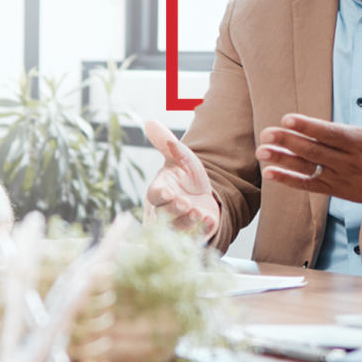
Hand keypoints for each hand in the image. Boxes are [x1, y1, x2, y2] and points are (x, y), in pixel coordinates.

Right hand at [143, 120, 218, 238]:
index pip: (154, 196)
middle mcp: (163, 214)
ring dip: (188, 223)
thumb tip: (150, 122)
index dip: (160, 195)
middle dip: (174, 211)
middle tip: (185, 203)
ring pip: (178, 231)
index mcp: (158, 193)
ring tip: (201, 212)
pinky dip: (203, 232)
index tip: (169, 193)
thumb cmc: (186, 177)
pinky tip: (212, 221)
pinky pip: (194, 240)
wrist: (204, 197)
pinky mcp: (192, 238)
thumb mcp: (181, 158)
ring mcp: (177, 228)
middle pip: (163, 216)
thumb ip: (167, 143)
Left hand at [256, 75, 361, 226]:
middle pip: (314, 151)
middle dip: (289, 142)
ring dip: (283, 161)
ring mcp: (340, 177)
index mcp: (361, 143)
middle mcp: (348, 162)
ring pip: (308, 168)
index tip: (288, 119)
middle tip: (266, 133)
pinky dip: (289, 180)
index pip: (331, 134)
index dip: (309, 127)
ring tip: (261, 151)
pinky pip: (308, 185)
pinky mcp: (334, 190)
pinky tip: (269, 172)